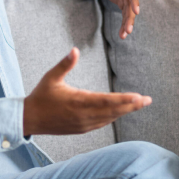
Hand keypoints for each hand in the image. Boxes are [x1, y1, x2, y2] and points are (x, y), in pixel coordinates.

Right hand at [23, 47, 150, 135]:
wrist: (29, 119)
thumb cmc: (41, 96)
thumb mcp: (51, 77)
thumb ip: (65, 64)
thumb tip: (75, 49)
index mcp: (78, 101)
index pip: (106, 101)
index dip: (124, 99)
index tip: (139, 96)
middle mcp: (83, 115)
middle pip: (113, 111)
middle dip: (132, 105)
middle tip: (148, 100)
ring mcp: (83, 124)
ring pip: (110, 118)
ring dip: (125, 111)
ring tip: (139, 104)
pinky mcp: (82, 129)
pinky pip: (102, 123)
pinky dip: (114, 117)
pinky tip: (121, 112)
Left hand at [86, 0, 139, 38]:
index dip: (134, 1)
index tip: (136, 12)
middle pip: (131, 5)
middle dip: (130, 18)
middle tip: (128, 30)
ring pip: (128, 12)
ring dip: (127, 23)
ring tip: (124, 35)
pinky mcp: (120, 2)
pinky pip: (124, 14)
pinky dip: (123, 23)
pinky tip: (122, 34)